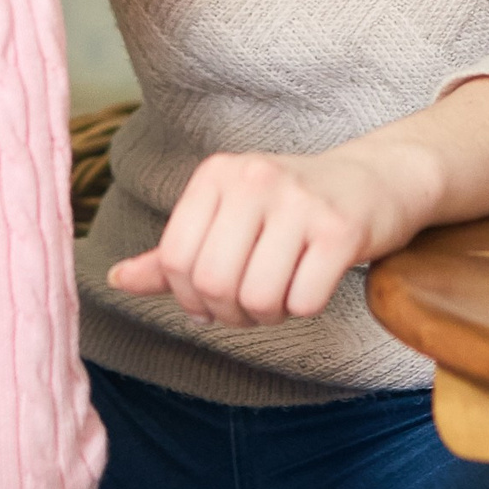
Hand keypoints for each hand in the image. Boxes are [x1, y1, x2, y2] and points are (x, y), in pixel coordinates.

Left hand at [105, 140, 440, 326]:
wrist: (374, 181)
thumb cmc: (289, 208)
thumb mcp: (227, 216)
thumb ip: (173, 254)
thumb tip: (114, 280)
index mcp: (216, 174)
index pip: (176, 260)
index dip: (190, 298)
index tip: (212, 302)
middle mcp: (253, 179)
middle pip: (213, 282)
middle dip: (229, 313)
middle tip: (250, 306)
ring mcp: (299, 202)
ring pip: (257, 297)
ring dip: (268, 314)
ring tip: (281, 293)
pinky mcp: (340, 230)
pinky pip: (303, 301)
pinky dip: (304, 308)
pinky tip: (312, 284)